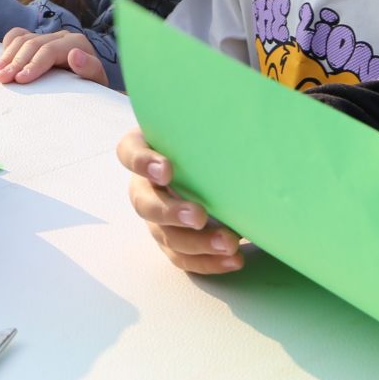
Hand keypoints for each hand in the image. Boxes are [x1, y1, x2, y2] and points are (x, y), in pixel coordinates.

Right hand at [0, 27, 107, 84]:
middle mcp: (61, 36)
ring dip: (6, 57)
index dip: (34, 63)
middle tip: (2, 79)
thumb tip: (75, 55)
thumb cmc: (91, 88)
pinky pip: (17, 36)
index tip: (20, 80)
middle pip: (32, 44)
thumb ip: (90, 68)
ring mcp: (47, 37)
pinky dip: (7, 47)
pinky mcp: (36, 40)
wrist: (88, 86)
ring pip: (22, 40)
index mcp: (76, 43)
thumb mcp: (96, 83)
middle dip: (15, 62)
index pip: (50, 50)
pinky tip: (0, 63)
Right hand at [116, 128, 244, 274]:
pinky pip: (183, 257)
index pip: (130, 153)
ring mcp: (156, 217)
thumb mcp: (200, 128)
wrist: (212, 163)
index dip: (143, 163)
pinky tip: (232, 259)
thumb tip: (248, 118)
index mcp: (143, 151)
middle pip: (145, 204)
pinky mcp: (171, 241)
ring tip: (230, 244)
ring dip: (197, 244)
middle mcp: (144, 186)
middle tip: (199, 216)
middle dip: (171, 213)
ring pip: (166, 236)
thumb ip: (208, 126)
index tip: (167, 170)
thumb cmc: (203, 139)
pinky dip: (208, 261)